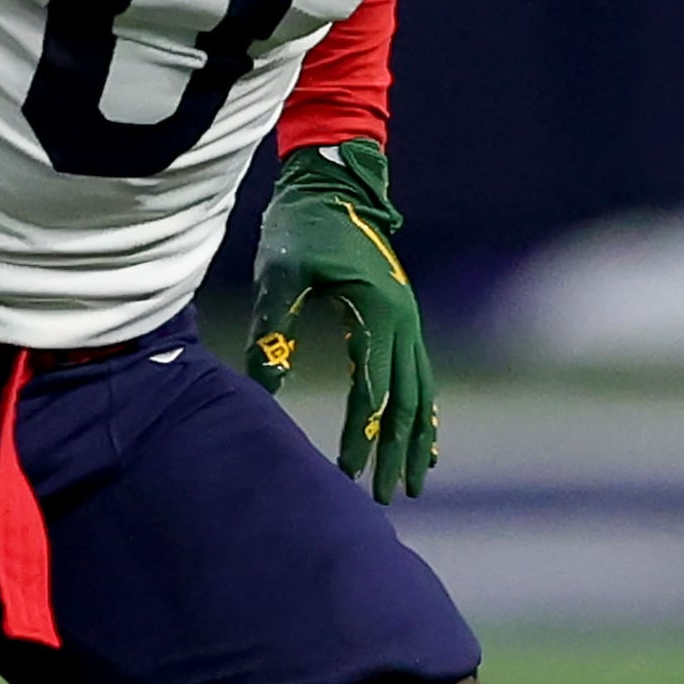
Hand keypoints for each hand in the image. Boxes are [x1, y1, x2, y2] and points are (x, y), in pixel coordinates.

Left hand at [246, 138, 438, 503]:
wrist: (331, 184)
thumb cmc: (301, 226)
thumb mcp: (279, 274)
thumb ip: (273, 328)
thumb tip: (262, 384)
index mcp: (380, 313)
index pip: (374, 390)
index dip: (363, 435)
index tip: (350, 473)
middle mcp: (405, 322)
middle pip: (408, 402)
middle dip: (398, 452)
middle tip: (389, 498)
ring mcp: (409, 319)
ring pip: (422, 393)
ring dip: (416, 439)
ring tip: (413, 483)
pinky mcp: (401, 316)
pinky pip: (419, 374)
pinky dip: (422, 411)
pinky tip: (419, 437)